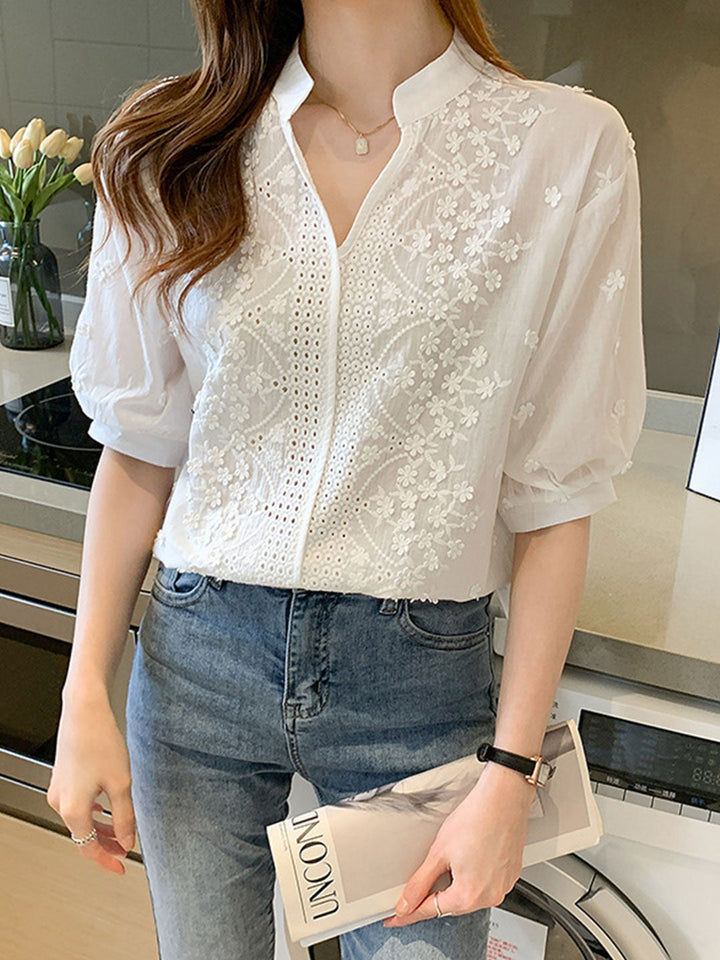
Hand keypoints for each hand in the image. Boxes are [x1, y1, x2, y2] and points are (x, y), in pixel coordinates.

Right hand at [47, 690, 136, 874]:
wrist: (85, 711)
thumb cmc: (100, 742)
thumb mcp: (121, 783)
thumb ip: (124, 817)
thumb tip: (127, 841)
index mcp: (73, 809)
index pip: (89, 848)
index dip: (106, 860)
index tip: (121, 867)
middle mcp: (60, 802)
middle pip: (82, 836)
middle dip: (105, 844)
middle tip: (125, 848)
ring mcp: (58, 790)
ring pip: (79, 820)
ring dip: (99, 828)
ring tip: (120, 828)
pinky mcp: (62, 778)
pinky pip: (76, 805)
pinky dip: (92, 812)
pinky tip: (105, 806)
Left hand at [382, 762, 535, 926]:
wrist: (503, 799)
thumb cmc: (476, 819)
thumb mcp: (438, 853)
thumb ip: (419, 883)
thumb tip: (406, 903)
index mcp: (468, 896)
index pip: (430, 911)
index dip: (409, 914)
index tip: (397, 918)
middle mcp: (488, 897)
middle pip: (451, 904)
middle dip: (435, 894)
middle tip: (421, 880)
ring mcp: (502, 887)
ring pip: (469, 894)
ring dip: (456, 884)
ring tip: (453, 855)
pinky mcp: (510, 875)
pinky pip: (486, 884)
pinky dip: (473, 875)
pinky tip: (469, 855)